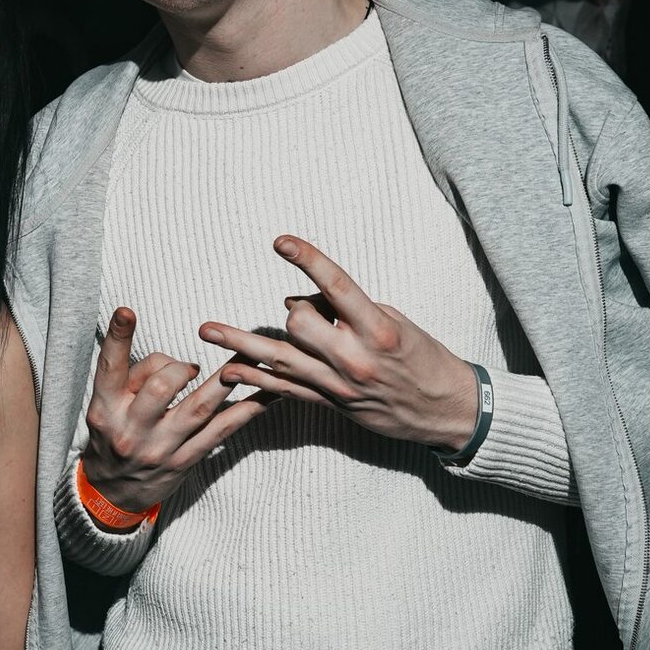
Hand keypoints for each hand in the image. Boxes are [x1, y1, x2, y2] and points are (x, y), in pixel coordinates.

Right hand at [80, 305, 270, 516]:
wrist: (112, 492)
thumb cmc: (113, 435)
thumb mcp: (106, 407)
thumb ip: (131, 380)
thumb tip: (177, 362)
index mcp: (105, 408)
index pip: (109, 368)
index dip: (118, 338)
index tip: (127, 312)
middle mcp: (131, 429)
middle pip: (161, 387)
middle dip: (179, 368)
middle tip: (188, 368)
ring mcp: (160, 448)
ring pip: (199, 408)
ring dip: (227, 378)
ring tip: (250, 354)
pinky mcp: (184, 461)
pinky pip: (221, 431)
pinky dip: (247, 410)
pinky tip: (267, 394)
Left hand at [200, 236, 479, 448]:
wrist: (442, 409)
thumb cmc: (421, 356)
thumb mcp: (393, 320)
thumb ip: (345, 310)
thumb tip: (297, 301)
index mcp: (377, 328)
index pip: (335, 285)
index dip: (306, 259)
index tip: (280, 241)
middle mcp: (354, 357)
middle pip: (298, 322)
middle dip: (295, 310)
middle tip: (307, 314)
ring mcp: (338, 384)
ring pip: (279, 358)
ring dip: (239, 342)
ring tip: (207, 330)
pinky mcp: (330, 403)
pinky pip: (283, 390)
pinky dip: (255, 378)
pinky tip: (230, 370)